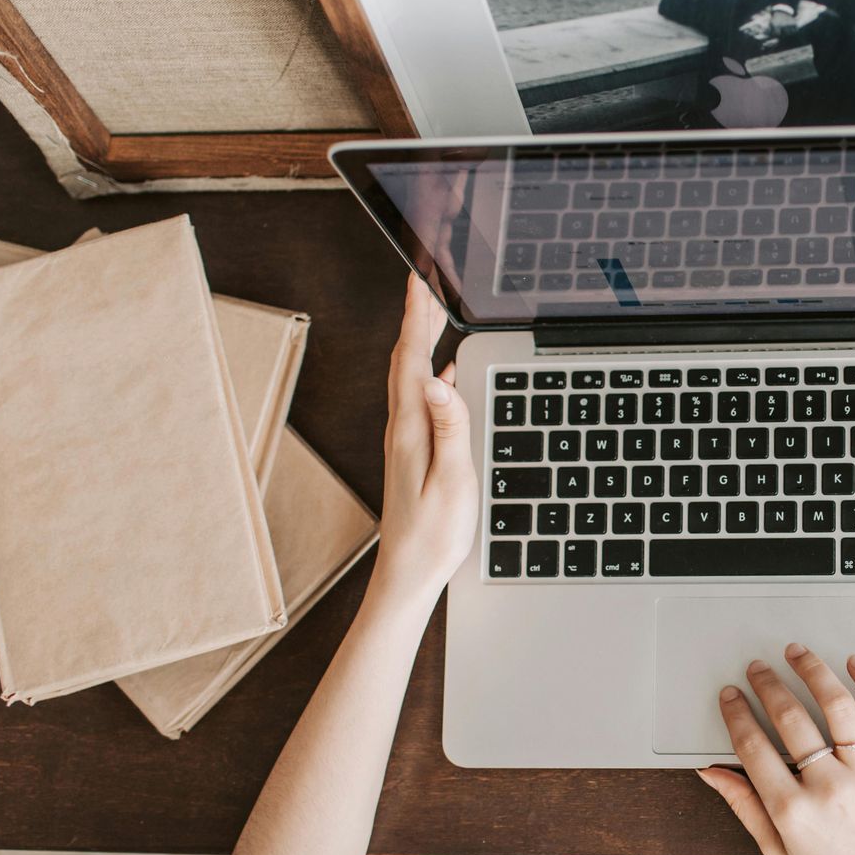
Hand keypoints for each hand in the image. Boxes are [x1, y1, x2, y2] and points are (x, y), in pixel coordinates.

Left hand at [369, 275, 479, 607]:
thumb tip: (440, 378)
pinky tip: (444, 372)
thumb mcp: (452, 481)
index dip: (416, 317)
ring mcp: (405, 440)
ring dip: (420, 341)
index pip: (411, 359)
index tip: (418, 280)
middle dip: (416, 318)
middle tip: (425, 283)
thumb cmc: (433, 534)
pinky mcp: (412, 452)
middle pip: (405, 360)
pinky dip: (428, 371)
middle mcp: (402, 429)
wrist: (407, 574)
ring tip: (433, 315)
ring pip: (409, 377)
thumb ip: (450, 428)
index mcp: (411, 430)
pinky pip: (418, 398)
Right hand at [696, 646, 854, 854]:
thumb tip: (712, 772)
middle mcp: (830, 787)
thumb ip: (743, 805)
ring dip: (812, 671)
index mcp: (793, 811)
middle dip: (767, 685)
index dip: (737, 714)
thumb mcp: (778, 851)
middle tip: (757, 669)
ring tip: (797, 654)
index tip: (731, 696)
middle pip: (790, 718)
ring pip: (837, 705)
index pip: (753, 745)